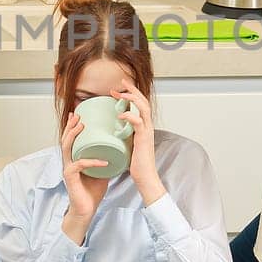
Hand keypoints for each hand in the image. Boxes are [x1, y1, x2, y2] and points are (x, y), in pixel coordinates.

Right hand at [59, 112, 110, 243]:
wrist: (86, 210)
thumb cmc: (92, 191)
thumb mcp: (100, 170)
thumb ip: (105, 158)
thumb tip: (120, 146)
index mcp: (74, 158)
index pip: (71, 139)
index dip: (73, 126)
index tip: (79, 113)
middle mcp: (68, 162)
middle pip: (65, 139)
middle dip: (71, 125)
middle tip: (78, 114)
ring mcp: (68, 169)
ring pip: (67, 148)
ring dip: (74, 136)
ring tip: (83, 126)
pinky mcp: (70, 178)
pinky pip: (79, 165)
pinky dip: (91, 161)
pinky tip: (102, 161)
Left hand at [112, 81, 164, 204]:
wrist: (146, 178)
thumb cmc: (137, 165)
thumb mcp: (129, 145)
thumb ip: (125, 136)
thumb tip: (113, 130)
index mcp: (144, 127)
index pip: (141, 105)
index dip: (132, 94)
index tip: (119, 89)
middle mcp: (148, 127)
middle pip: (143, 101)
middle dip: (131, 90)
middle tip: (120, 83)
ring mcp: (147, 132)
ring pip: (143, 108)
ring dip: (131, 98)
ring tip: (119, 94)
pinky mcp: (143, 140)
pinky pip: (138, 123)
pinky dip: (129, 116)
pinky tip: (120, 115)